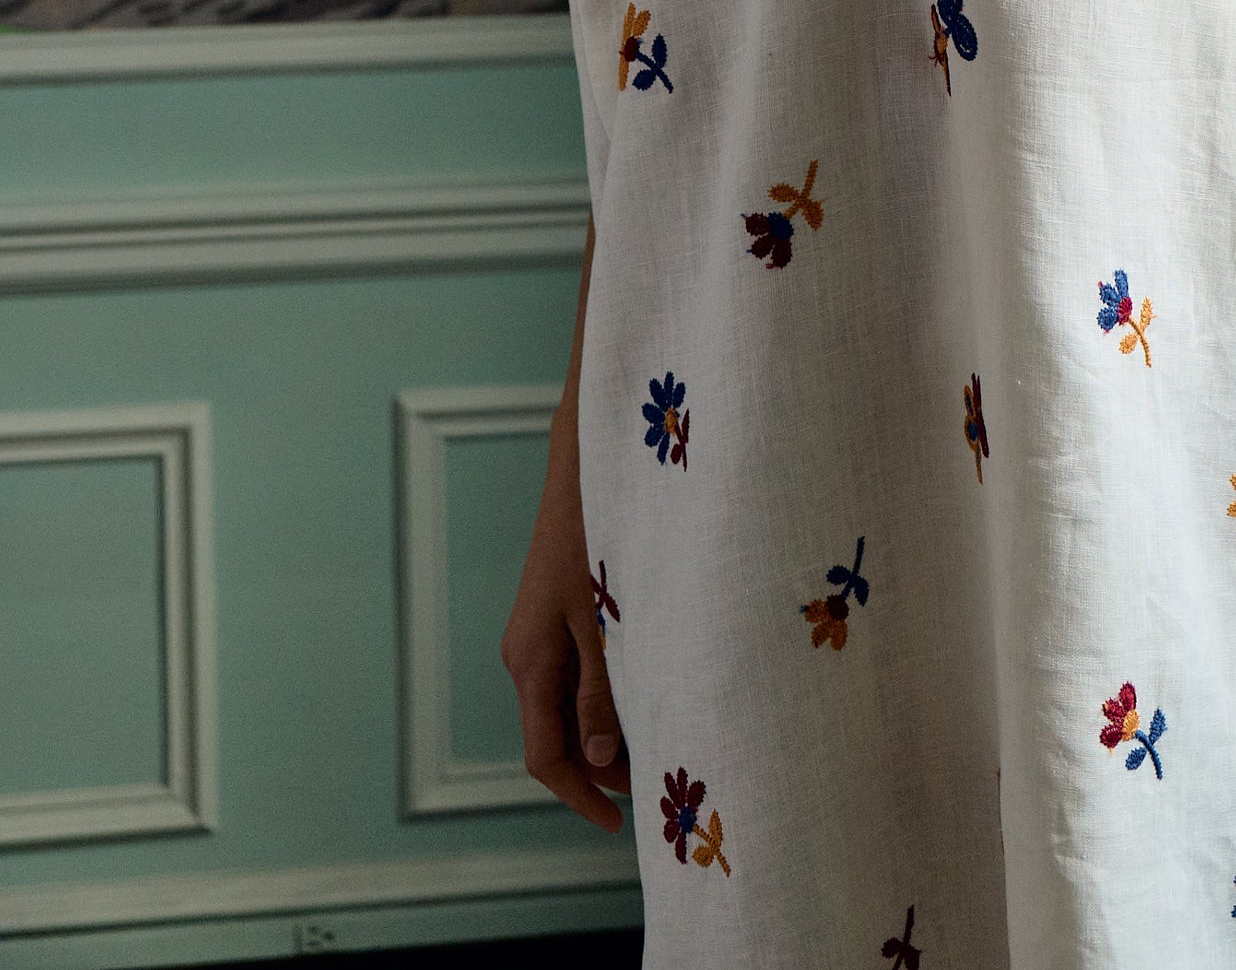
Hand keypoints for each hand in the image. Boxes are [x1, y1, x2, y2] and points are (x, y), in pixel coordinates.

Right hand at [501, 411, 629, 832]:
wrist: (587, 463)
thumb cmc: (598, 533)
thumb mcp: (604, 618)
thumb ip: (602, 690)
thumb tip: (602, 761)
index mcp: (530, 662)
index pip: (545, 757)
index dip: (581, 797)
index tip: (618, 827)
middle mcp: (526, 655)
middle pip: (553, 738)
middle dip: (596, 773)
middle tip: (650, 792)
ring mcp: (538, 634)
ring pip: (564, 708)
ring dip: (602, 736)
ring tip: (655, 748)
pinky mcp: (556, 614)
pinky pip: (573, 676)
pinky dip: (601, 700)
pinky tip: (643, 696)